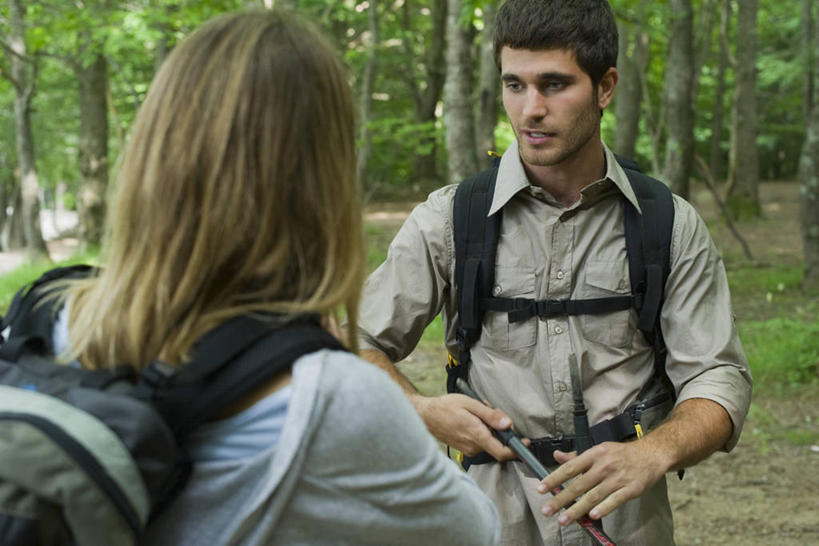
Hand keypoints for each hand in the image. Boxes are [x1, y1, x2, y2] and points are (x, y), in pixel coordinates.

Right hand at [412, 393, 521, 461]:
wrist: (425, 415)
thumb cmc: (446, 407)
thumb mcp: (470, 404)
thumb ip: (490, 415)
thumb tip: (508, 424)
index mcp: (476, 435)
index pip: (502, 452)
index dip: (516, 450)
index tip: (526, 443)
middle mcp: (473, 446)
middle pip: (497, 443)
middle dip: (500, 429)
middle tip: (491, 411)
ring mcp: (468, 449)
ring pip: (489, 441)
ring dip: (490, 429)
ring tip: (478, 412)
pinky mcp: (465, 449)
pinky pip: (480, 442)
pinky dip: (482, 431)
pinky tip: (472, 419)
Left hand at [537, 440, 667, 525]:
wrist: (651, 454)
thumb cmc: (621, 454)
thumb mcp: (598, 450)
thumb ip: (577, 457)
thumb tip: (557, 456)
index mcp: (594, 455)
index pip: (570, 468)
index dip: (554, 479)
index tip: (541, 489)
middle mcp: (604, 466)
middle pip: (579, 485)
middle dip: (561, 499)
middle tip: (547, 511)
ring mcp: (618, 478)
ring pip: (593, 496)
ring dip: (577, 509)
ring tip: (563, 520)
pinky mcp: (631, 489)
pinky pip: (614, 500)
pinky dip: (603, 508)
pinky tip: (592, 516)